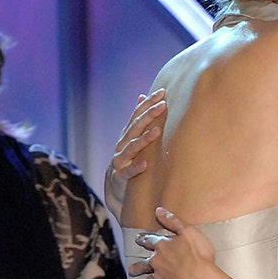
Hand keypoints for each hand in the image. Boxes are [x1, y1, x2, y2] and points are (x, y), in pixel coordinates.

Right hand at [105, 89, 166, 210]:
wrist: (114, 187)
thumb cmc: (128, 159)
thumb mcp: (132, 138)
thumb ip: (137, 119)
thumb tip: (142, 96)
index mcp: (127, 134)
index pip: (137, 115)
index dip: (148, 103)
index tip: (162, 92)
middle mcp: (122, 144)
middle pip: (135, 127)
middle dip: (149, 115)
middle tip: (163, 105)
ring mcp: (120, 160)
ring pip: (132, 147)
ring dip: (145, 139)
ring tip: (157, 131)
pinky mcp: (120, 176)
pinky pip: (129, 171)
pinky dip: (137, 167)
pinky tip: (146, 163)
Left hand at [133, 207, 218, 278]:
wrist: (201, 278)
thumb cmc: (198, 254)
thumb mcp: (188, 231)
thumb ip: (173, 221)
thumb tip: (159, 210)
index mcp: (163, 246)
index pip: (150, 240)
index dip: (144, 239)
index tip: (138, 239)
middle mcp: (158, 262)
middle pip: (144, 263)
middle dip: (138, 266)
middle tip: (132, 269)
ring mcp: (161, 277)